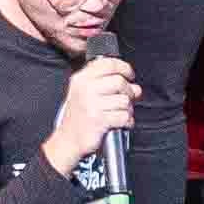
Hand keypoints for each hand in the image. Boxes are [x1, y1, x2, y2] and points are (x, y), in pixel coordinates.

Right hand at [41, 56, 141, 178]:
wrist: (68, 140)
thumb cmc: (79, 117)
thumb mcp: (85, 93)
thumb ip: (108, 84)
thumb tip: (134, 86)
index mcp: (81, 79)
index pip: (108, 64)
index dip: (124, 68)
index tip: (129, 75)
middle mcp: (85, 89)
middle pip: (120, 81)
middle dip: (129, 92)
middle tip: (126, 99)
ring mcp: (92, 104)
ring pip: (124, 100)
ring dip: (128, 109)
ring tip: (120, 113)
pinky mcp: (99, 120)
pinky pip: (124, 116)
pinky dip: (127, 121)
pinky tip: (121, 122)